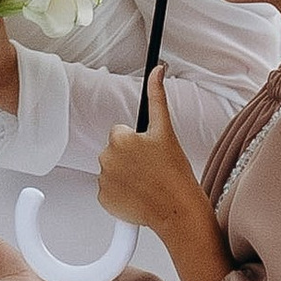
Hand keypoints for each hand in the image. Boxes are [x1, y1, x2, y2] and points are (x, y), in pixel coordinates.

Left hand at [97, 68, 225, 280]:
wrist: (177, 210)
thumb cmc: (175, 173)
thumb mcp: (167, 131)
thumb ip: (158, 97)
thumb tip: (157, 70)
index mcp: (120, 138)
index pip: (120, 132)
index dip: (138, 142)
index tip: (150, 153)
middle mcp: (107, 158)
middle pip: (114, 151)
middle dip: (130, 157)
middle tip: (150, 168)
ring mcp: (104, 180)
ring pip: (111, 169)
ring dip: (125, 174)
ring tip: (146, 182)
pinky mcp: (103, 199)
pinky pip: (108, 190)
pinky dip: (120, 192)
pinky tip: (137, 195)